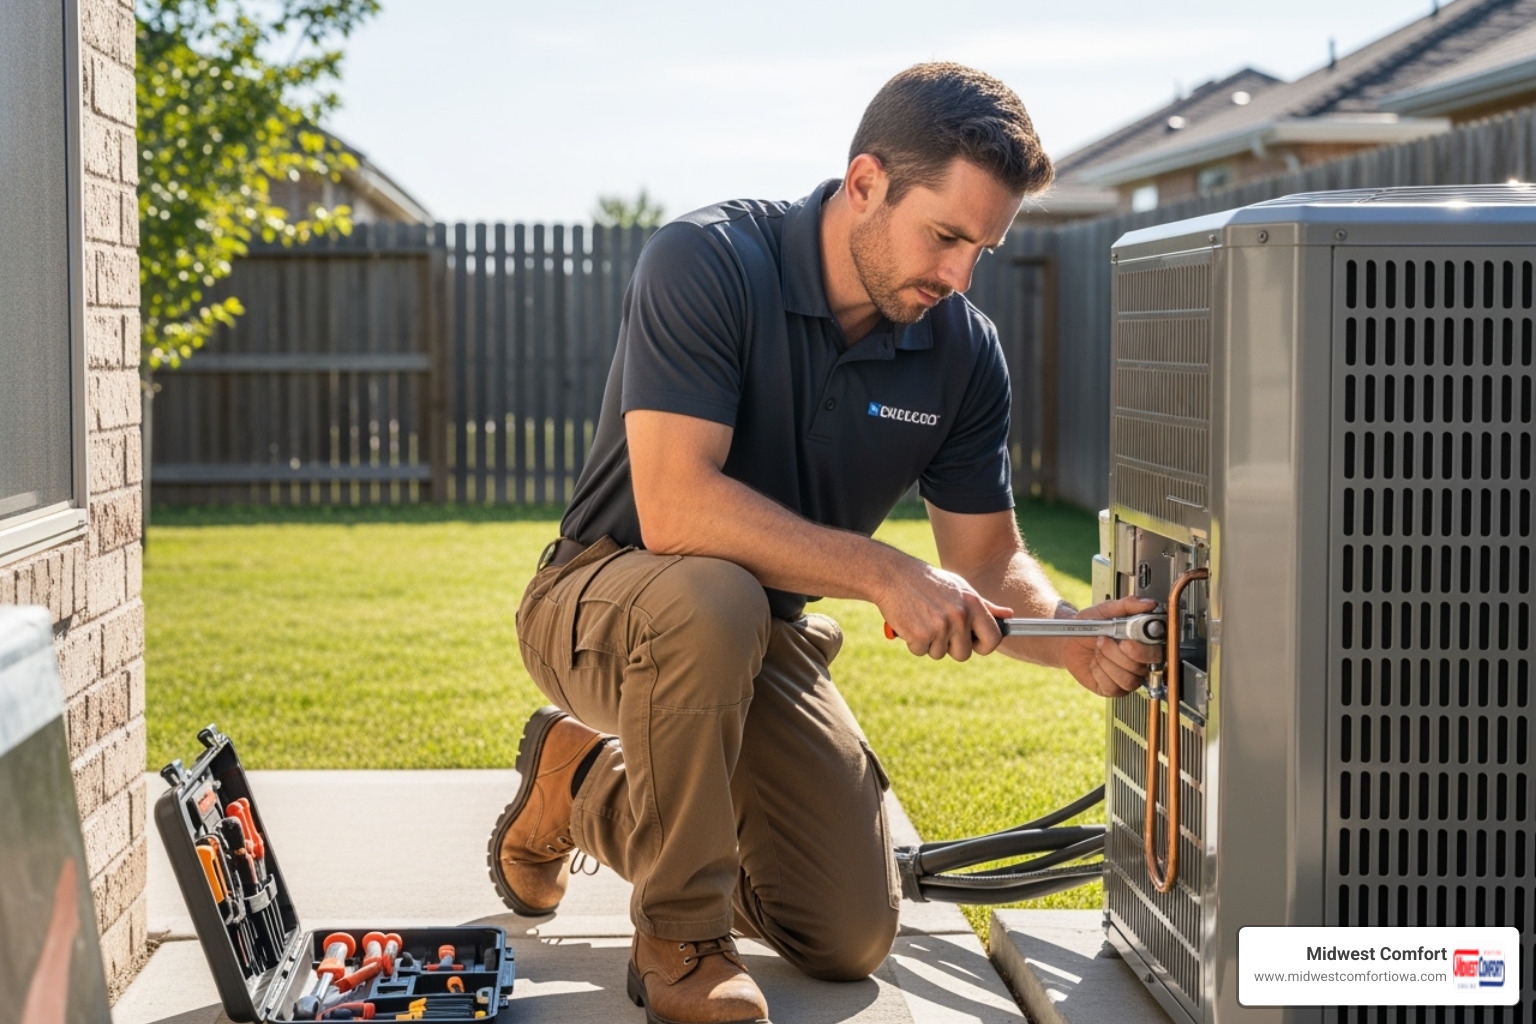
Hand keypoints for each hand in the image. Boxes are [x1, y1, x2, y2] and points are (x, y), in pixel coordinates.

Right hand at [878, 561, 1011, 661]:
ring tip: (922, 618)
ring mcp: (940, 626)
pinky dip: (913, 642)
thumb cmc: (929, 582)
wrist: (894, 575)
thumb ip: (984, 605)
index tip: (973, 643)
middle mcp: (960, 616)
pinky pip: (920, 652)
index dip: (984, 646)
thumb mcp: (960, 588)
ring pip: (939, 654)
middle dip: (950, 647)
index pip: (993, 638)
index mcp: (973, 604)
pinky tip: (910, 622)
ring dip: (929, 643)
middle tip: (938, 628)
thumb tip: (1009, 616)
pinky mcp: (920, 635)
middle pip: (963, 654)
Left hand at [1061, 597, 1163, 696]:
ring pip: (1127, 679)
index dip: (1141, 650)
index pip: (1156, 653)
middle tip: (1104, 640)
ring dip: (1107, 662)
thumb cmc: (1090, 626)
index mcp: (1143, 644)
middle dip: (1117, 654)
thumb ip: (1127, 605)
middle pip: (1141, 668)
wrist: (1069, 641)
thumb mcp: (1105, 610)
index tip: (1126, 641)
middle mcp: (1139, 663)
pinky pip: (1112, 686)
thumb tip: (1147, 603)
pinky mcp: (1113, 689)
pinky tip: (1095, 663)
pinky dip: (1099, 672)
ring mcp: (1128, 678)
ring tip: (1098, 650)